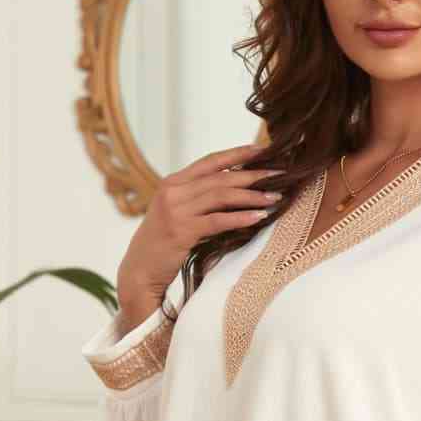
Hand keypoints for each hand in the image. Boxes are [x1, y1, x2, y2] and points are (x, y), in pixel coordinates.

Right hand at [118, 142, 285, 302]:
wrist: (140, 270)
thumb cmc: (164, 243)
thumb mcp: (178, 213)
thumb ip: (198, 198)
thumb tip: (236, 189)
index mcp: (173, 183)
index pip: (210, 161)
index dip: (237, 154)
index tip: (262, 150)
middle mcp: (173, 191)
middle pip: (220, 177)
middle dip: (253, 174)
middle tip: (280, 174)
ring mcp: (175, 210)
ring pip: (221, 196)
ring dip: (251, 196)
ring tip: (275, 197)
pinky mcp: (181, 231)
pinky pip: (217, 220)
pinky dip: (240, 218)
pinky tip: (258, 217)